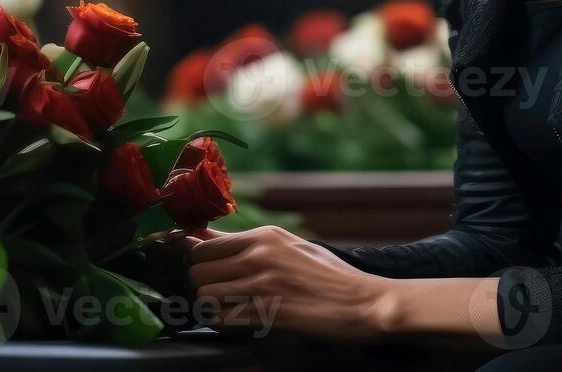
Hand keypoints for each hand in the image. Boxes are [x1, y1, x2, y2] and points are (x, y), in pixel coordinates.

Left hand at [182, 225, 393, 338]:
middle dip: (201, 285)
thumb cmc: (330, 276)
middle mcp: (259, 256)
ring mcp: (262, 285)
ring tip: (228, 310)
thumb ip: (251, 244)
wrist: (364, 303)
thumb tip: (208, 238)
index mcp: (265, 236)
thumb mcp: (291, 246)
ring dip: (210, 306)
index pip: (204, 243)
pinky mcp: (267, 314)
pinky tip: (238, 324)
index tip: (205, 271)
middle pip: (197, 269)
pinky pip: (222, 319)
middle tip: (217, 294)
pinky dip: (223, 324)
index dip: (198, 261)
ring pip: (205, 294)